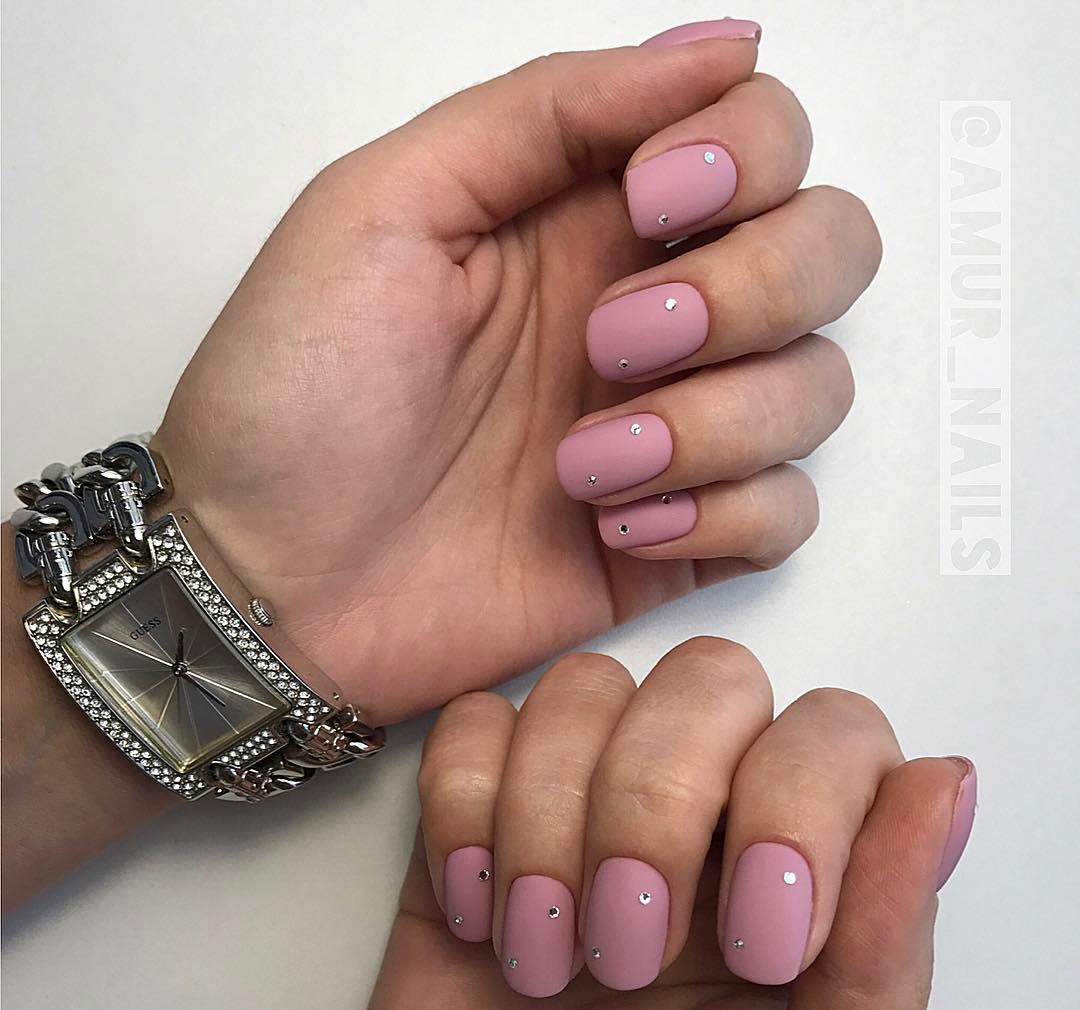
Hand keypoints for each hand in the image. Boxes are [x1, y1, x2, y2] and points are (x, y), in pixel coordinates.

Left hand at [154, 23, 880, 723]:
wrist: (268, 583)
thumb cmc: (297, 397)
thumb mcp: (383, 206)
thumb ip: (545, 112)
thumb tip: (719, 46)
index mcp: (583, 218)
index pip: (763, 136)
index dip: (748, 156)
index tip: (654, 202)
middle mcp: (646, 314)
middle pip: (828, 250)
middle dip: (752, 289)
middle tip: (616, 339)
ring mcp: (669, 431)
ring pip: (817, 386)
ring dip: (719, 421)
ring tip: (581, 464)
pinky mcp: (671, 537)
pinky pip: (788, 512)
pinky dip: (725, 514)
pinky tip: (617, 526)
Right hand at [355, 638, 975, 1009]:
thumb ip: (884, 948)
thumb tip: (944, 786)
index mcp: (798, 870)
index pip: (835, 731)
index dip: (800, 802)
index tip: (759, 943)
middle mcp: (698, 818)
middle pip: (708, 677)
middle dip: (657, 802)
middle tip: (633, 944)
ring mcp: (582, 808)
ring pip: (585, 689)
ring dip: (551, 819)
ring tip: (547, 951)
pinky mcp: (476, 819)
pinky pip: (472, 726)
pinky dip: (467, 810)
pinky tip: (482, 915)